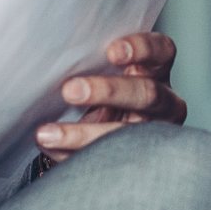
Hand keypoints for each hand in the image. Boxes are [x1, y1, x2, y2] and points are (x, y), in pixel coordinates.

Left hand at [35, 32, 186, 162]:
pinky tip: (51, 148)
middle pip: (147, 93)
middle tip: (69, 90)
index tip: (112, 52)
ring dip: (85, 133)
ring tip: (47, 134)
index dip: (141, 49)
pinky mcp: (138, 159)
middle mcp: (163, 101)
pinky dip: (75, 154)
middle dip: (108, 91)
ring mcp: (155, 133)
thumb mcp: (100, 70)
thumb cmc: (99, 85)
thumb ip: (89, 61)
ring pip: (129, 134)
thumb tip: (47, 56)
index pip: (162, 51)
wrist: (100, 127)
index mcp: (156, 69)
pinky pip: (110, 160)